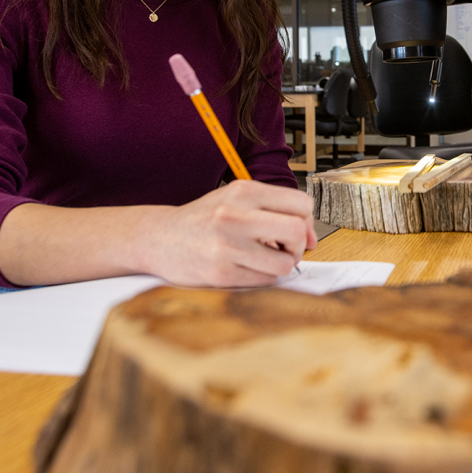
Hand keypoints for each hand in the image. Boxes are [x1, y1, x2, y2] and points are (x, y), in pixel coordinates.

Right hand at [139, 180, 315, 287]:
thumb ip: (275, 211)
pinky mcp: (221, 273)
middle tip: (285, 248)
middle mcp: (235, 215)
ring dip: (280, 265)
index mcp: (243, 191)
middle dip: (298, 245)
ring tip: (262, 258)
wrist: (159, 238)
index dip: (306, 221)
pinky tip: (245, 267)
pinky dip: (262, 277)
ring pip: (285, 263)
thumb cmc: (204, 219)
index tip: (297, 231)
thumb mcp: (236, 200)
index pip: (301, 204)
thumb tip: (312, 239)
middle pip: (296, 232)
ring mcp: (227, 245)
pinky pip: (265, 281)